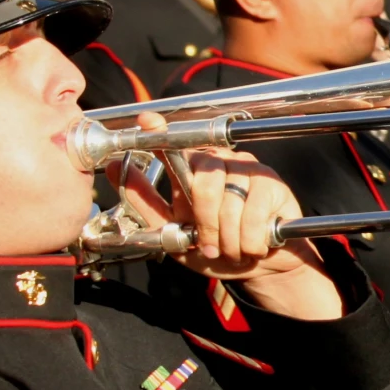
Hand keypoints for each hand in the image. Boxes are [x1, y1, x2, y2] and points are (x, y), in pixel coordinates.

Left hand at [112, 118, 341, 320]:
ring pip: (229, 203)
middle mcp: (221, 161)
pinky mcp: (272, 185)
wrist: (260, 268)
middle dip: (205, 222)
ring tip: (232, 249)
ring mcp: (248, 169)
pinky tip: (252, 246)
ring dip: (228, 239)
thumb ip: (145, 202)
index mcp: (193, 168)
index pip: (176, 142)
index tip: (147, 121)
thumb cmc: (216, 248)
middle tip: (208, 245)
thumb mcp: (174, 231)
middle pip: (204, 181)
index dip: (161, 131)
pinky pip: (253, 215)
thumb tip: (116, 167)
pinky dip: (248, 241)